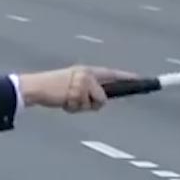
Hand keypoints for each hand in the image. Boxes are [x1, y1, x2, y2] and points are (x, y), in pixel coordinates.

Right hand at [19, 65, 140, 112]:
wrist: (37, 86)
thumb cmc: (53, 89)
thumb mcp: (74, 85)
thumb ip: (89, 90)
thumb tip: (101, 102)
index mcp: (88, 71)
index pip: (112, 74)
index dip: (128, 78)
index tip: (143, 80)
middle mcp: (88, 74)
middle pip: (104, 96)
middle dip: (93, 103)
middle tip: (73, 100)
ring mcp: (83, 83)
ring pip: (94, 104)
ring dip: (81, 107)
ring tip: (66, 100)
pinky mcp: (78, 91)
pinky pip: (83, 107)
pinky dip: (73, 109)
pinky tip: (63, 101)